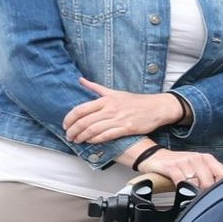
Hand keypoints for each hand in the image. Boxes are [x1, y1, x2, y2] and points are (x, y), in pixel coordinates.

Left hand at [64, 80, 183, 144]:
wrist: (157, 107)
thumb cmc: (136, 101)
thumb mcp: (115, 92)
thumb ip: (96, 87)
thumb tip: (81, 80)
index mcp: (105, 99)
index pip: (80, 110)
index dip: (69, 119)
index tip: (65, 125)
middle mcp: (110, 109)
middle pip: (84, 122)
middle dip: (73, 131)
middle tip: (69, 136)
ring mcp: (118, 119)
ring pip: (93, 130)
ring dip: (82, 137)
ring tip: (77, 141)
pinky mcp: (126, 128)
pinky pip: (106, 136)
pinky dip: (95, 140)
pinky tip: (90, 141)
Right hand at [137, 148, 222, 192]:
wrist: (154, 156)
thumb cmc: (179, 164)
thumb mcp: (197, 167)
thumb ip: (210, 176)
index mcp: (207, 159)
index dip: (222, 187)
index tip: (218, 196)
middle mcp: (197, 158)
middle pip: (208, 182)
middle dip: (205, 193)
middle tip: (201, 199)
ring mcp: (184, 161)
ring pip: (195, 183)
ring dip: (193, 192)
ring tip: (191, 196)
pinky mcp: (171, 166)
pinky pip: (180, 182)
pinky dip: (182, 190)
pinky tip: (181, 192)